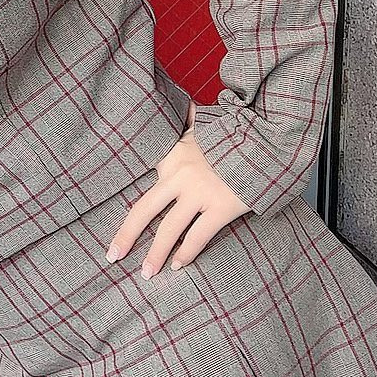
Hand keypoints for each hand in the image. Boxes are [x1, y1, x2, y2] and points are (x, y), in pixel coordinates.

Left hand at [105, 99, 249, 275]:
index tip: (119, 228)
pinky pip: (198, 236)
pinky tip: (178, 266)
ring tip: (147, 273)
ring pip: (169, 229)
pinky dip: (187, 253)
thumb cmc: (233, 137)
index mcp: (172, 157)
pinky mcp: (221, 207)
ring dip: (156, 254)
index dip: (132, 209)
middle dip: (126, 235)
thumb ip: (189, 121)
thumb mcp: (204, 126)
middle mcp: (180, 176)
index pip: (145, 188)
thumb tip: (186, 104)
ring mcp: (200, 193)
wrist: (265, 141)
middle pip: (144, 210)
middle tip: (112, 256)